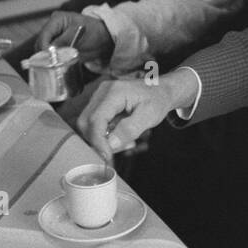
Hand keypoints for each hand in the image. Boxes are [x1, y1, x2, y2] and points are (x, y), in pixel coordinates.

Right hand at [36, 11, 111, 59]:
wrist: (103, 40)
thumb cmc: (94, 31)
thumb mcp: (79, 33)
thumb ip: (64, 41)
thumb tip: (51, 50)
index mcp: (56, 20)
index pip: (44, 34)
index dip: (44, 47)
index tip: (48, 58)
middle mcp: (52, 29)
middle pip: (40, 43)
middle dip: (45, 54)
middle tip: (51, 65)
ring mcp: (53, 39)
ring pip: (43, 51)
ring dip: (48, 59)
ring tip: (54, 66)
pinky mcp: (57, 49)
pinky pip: (50, 56)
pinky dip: (52, 62)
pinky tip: (56, 66)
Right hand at [76, 67, 198, 161]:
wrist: (160, 90)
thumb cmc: (157, 100)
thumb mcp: (149, 116)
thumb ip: (129, 129)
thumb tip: (110, 144)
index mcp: (114, 92)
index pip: (95, 120)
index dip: (98, 141)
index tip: (107, 156)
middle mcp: (102, 92)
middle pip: (86, 123)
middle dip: (99, 141)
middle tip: (120, 148)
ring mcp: (99, 96)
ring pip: (88, 125)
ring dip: (103, 138)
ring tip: (126, 141)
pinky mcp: (100, 103)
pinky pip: (95, 123)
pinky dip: (105, 134)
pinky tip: (121, 135)